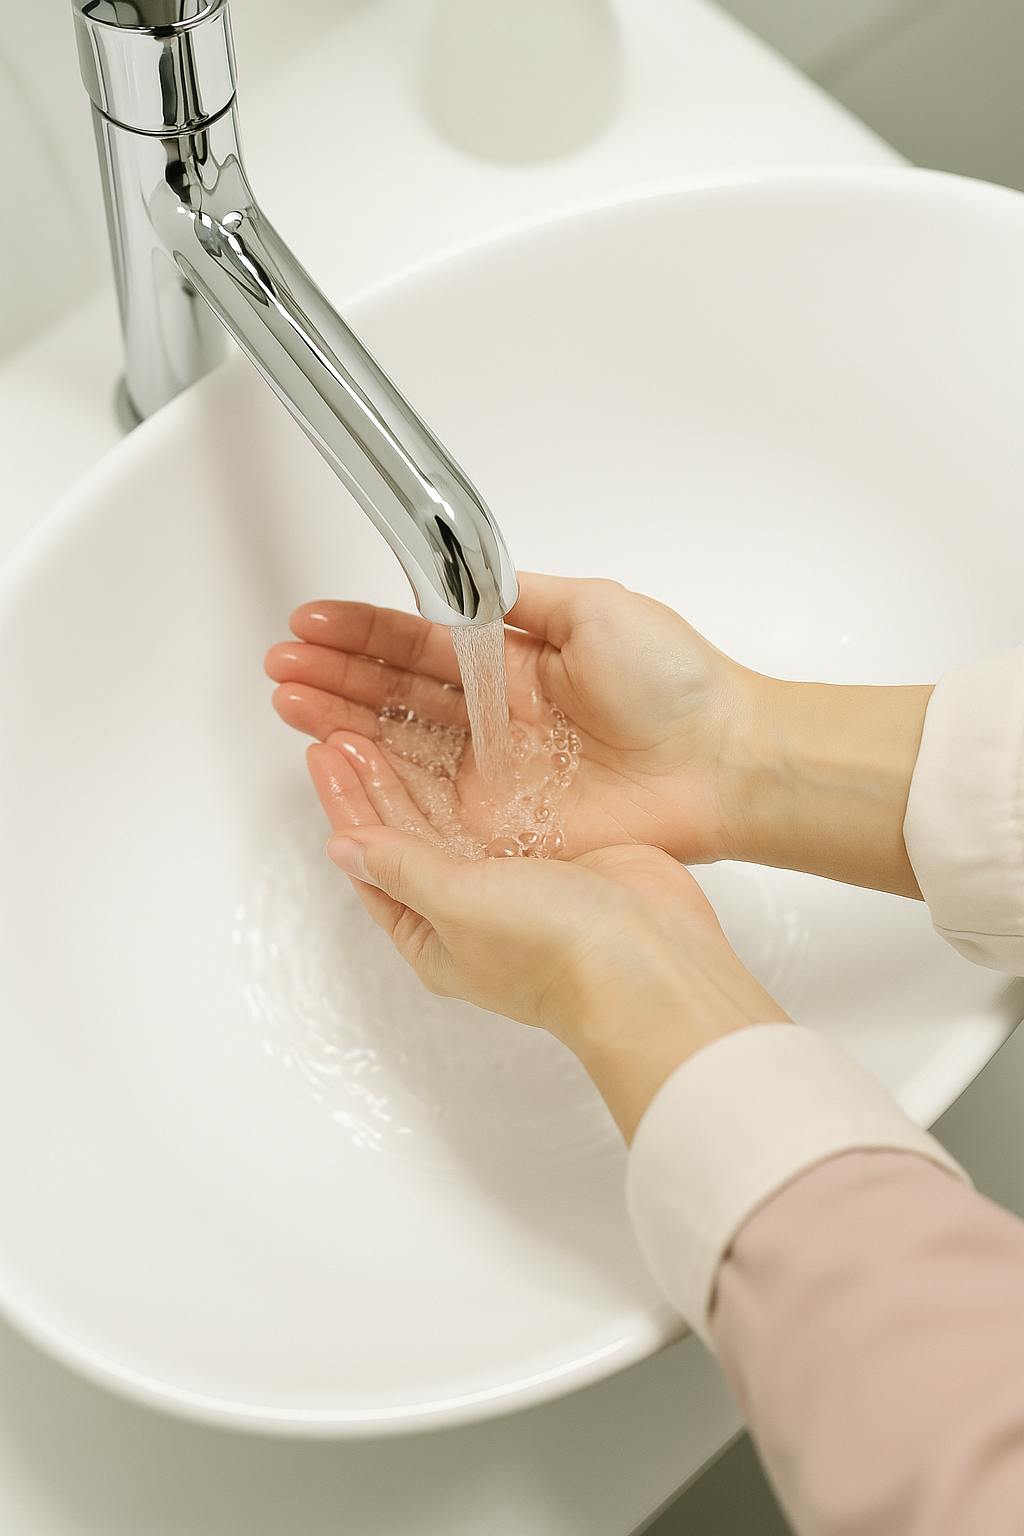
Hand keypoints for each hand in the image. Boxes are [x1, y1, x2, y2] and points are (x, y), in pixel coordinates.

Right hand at [266, 572, 933, 896]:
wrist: (722, 761)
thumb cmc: (677, 683)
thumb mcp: (595, 607)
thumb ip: (518, 598)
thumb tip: (464, 577)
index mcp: (515, 662)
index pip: (421, 643)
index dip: (364, 632)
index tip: (314, 622)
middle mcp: (496, 717)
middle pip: (397, 694)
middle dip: (336, 677)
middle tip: (282, 667)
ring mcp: (495, 772)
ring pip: (400, 744)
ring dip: (341, 722)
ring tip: (289, 702)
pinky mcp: (502, 825)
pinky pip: (427, 802)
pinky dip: (379, 780)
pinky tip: (338, 756)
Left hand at [304, 737, 787, 1140]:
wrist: (652, 959)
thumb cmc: (553, 950)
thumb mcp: (458, 904)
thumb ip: (401, 868)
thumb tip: (343, 849)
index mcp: (433, 938)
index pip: (372, 863)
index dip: (346, 805)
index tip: (325, 751)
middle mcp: (469, 912)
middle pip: (405, 835)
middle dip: (374, 781)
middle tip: (346, 724)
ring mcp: (516, 882)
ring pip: (450, 815)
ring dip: (417, 771)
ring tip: (385, 721)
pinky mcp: (558, 853)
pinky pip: (501, 803)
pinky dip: (474, 771)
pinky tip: (461, 737)